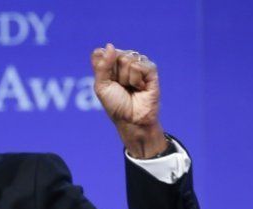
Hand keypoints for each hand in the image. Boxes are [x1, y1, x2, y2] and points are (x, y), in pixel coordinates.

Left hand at [91, 43, 167, 157]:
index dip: (102, 68)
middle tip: (121, 87)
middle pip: (115, 54)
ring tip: (131, 88)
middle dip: (115, 74)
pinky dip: (136, 80)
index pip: (102, 52)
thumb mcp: (101, 85)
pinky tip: (140, 88)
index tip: (106, 82)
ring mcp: (138, 64)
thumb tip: (110, 45)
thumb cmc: (115, 104)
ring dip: (126, 78)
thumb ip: (102, 65)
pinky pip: (139, 65)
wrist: (131, 119)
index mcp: (110, 63)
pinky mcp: (151, 70)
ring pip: (127, 59)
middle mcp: (124, 61)